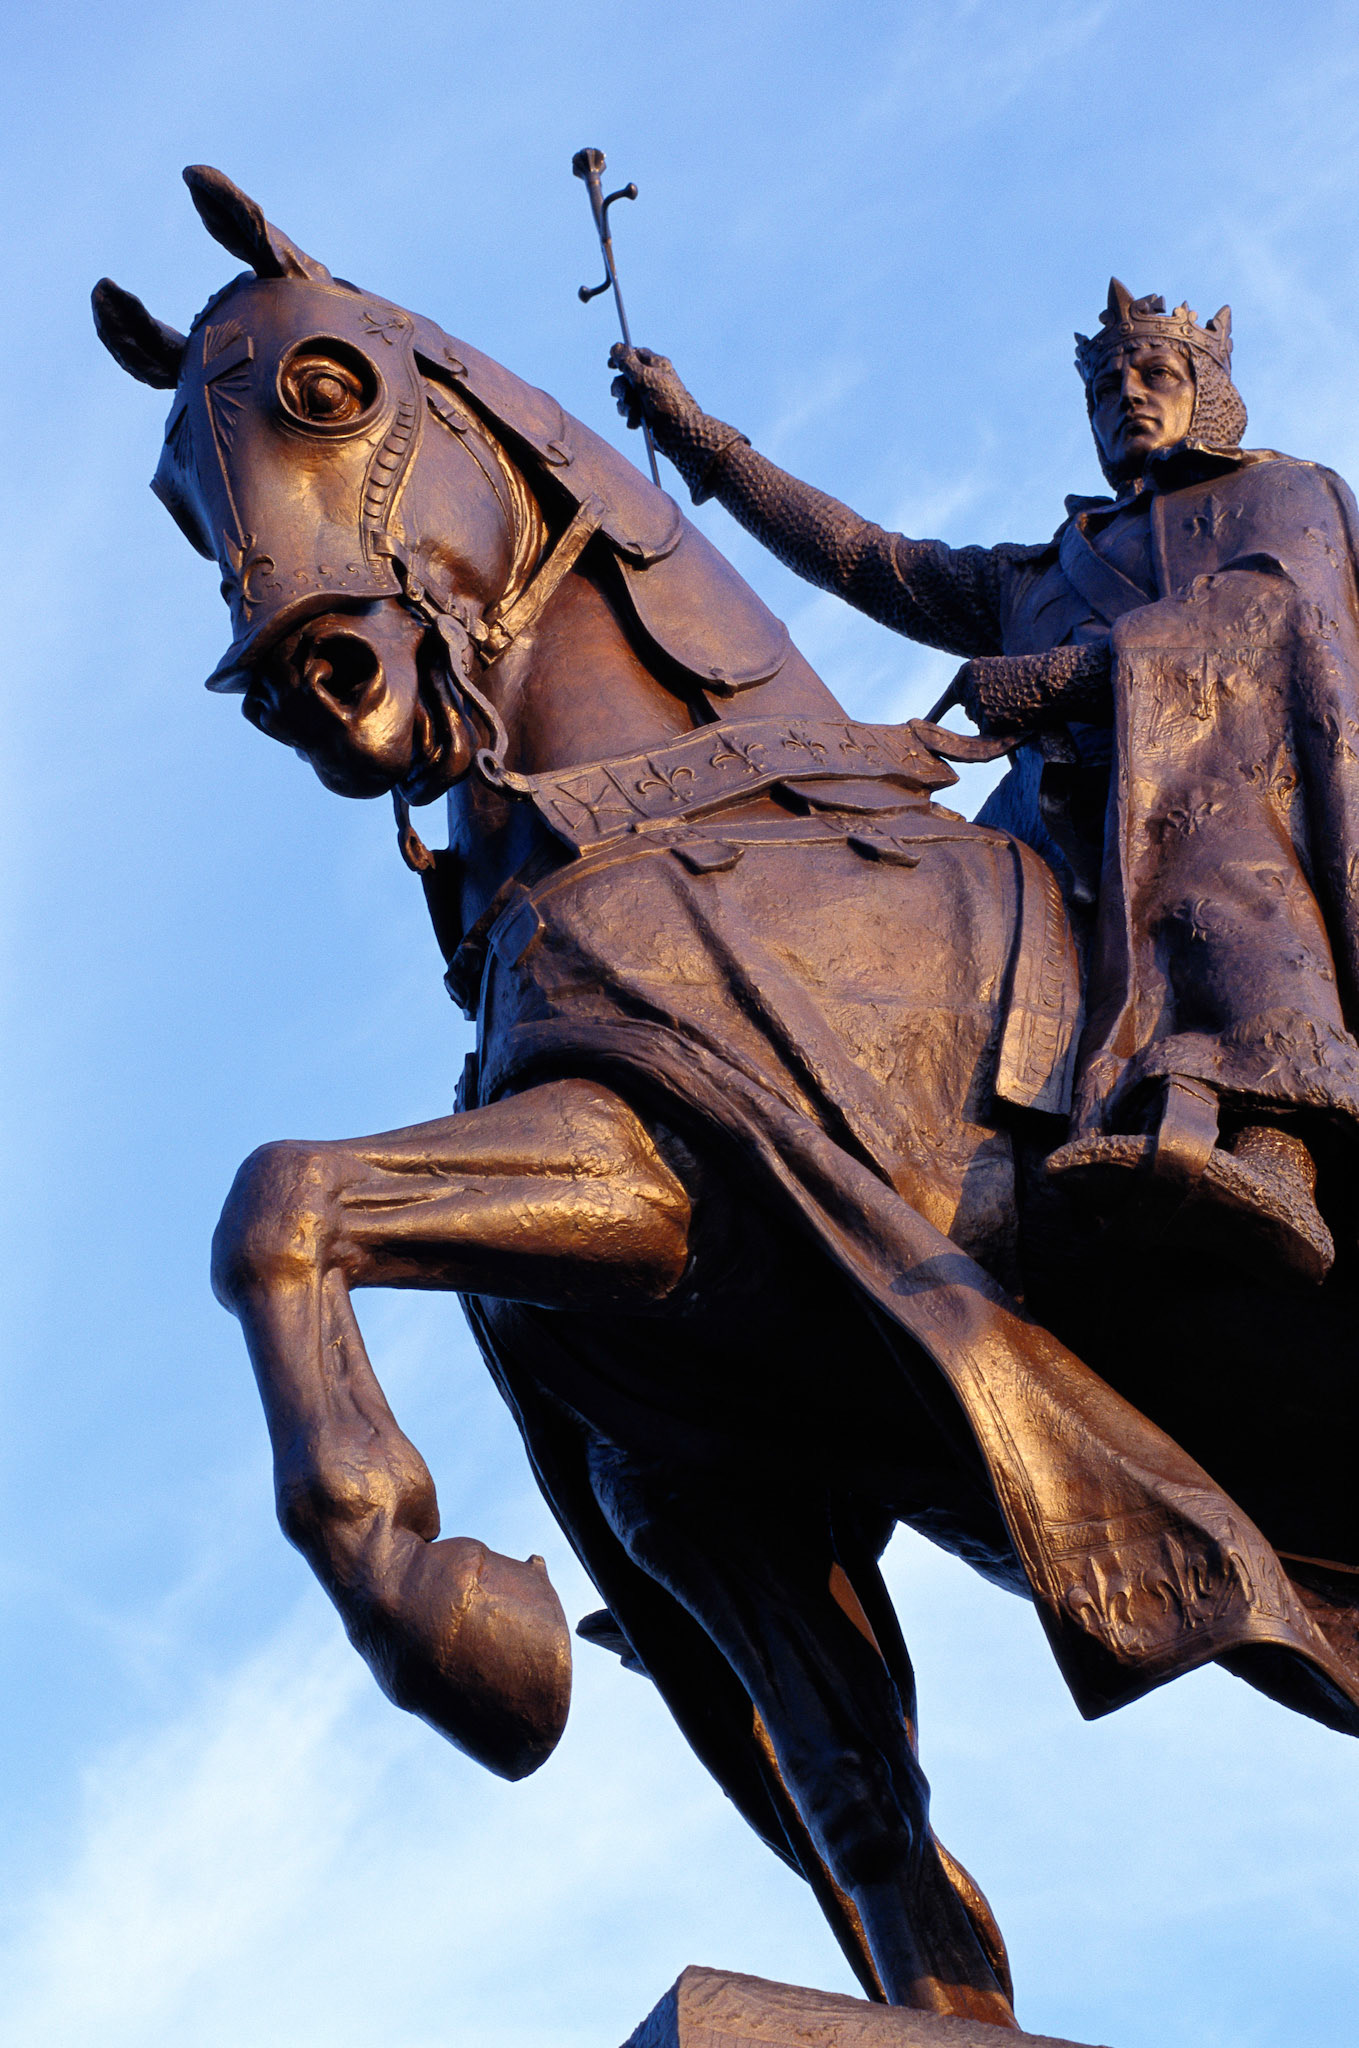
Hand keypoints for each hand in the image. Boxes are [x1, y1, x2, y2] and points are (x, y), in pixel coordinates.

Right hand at [609, 344, 698, 435]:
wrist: (680, 432)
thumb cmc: (666, 402)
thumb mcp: (645, 377)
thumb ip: (627, 362)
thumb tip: (615, 347)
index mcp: (656, 365)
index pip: (635, 354)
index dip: (621, 358)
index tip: (610, 366)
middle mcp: (652, 379)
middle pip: (624, 377)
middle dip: (622, 389)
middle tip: (627, 396)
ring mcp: (648, 397)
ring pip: (624, 396)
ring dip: (626, 406)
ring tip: (635, 414)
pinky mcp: (646, 413)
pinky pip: (629, 411)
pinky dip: (631, 417)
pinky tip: (637, 423)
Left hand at [949, 644, 1112, 735]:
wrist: (1051, 680)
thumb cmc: (1032, 677)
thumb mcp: (1000, 674)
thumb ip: (982, 689)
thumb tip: (973, 715)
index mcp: (967, 672)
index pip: (949, 697)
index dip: (937, 712)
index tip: (921, 722)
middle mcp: (966, 688)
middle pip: (970, 711)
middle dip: (988, 710)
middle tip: (1012, 697)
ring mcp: (976, 705)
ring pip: (983, 723)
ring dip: (999, 719)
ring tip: (1019, 702)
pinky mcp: (987, 722)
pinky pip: (993, 733)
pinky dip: (1006, 728)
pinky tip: (1018, 714)